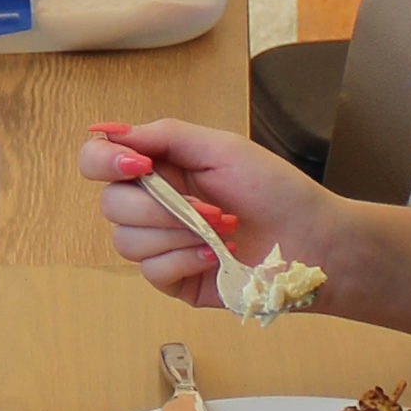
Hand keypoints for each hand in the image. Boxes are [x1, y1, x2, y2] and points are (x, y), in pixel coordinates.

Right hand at [78, 116, 323, 304]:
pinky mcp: (174, 281)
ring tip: (220, 230)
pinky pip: (151, 271)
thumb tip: (108, 130)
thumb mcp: (221, 148)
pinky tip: (214, 256)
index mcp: (160, 168)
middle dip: (158, 206)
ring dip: (177, 233)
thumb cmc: (275, 189)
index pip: (98, 161)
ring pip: (127, 241)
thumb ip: (164, 136)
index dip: (104, 161)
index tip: (140, 166)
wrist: (313, 240)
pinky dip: (183, 259)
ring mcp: (162, 245)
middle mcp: (154, 205)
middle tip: (208, 206)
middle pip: (110, 204)